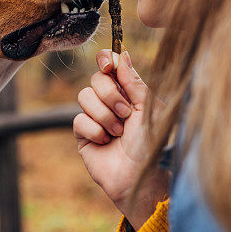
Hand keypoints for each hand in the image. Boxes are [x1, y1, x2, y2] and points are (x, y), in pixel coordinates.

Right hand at [73, 49, 168, 229]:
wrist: (141, 176)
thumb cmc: (151, 144)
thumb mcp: (148, 109)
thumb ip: (135, 82)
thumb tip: (123, 55)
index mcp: (129, 91)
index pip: (110, 64)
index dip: (106, 59)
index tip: (108, 65)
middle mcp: (111, 101)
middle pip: (96, 78)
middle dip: (111, 95)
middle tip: (126, 113)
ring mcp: (95, 117)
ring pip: (84, 96)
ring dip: (105, 115)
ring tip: (119, 132)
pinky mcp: (83, 135)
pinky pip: (79, 120)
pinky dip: (95, 130)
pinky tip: (106, 142)